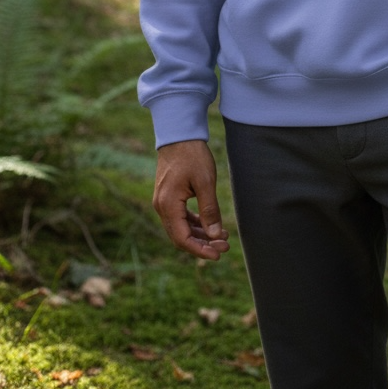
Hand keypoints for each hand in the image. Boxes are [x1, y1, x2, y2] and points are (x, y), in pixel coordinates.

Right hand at [153, 139, 230, 260]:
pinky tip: (211, 224)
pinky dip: (196, 223)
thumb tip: (214, 235)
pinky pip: (181, 217)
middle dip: (203, 244)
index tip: (218, 254)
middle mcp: (161, 207)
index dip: (200, 250)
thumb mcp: (205, 182)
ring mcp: (164, 202)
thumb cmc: (192, 155)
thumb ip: (209, 210)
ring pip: (181, 228)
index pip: (182, 239)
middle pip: (181, 236)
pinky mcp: (169, 196)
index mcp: (168, 205)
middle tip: (225, 245)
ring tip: (223, 235)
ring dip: (201, 234)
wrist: (179, 134)